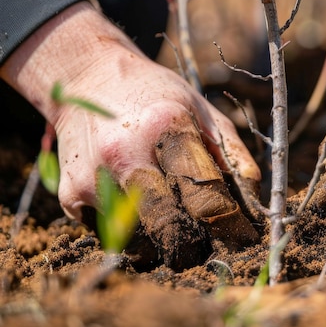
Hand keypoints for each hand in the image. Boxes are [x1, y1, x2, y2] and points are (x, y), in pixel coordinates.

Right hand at [2, 3, 260, 267]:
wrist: (87, 81)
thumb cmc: (156, 96)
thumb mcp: (202, 110)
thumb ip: (233, 154)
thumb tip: (256, 202)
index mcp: (167, 127)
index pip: (206, 195)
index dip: (230, 223)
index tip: (244, 237)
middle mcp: (125, 155)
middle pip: (169, 228)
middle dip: (196, 245)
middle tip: (208, 242)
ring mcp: (93, 179)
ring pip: (138, 242)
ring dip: (161, 243)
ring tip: (173, 224)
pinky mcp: (69, 196)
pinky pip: (109, 236)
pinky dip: (131, 233)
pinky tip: (137, 207)